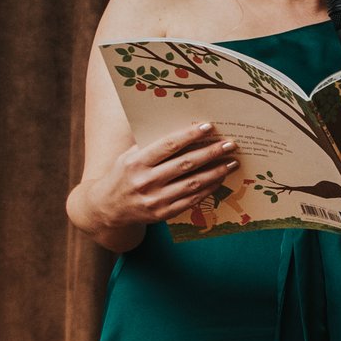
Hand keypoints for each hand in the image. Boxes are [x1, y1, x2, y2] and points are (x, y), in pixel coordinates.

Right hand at [96, 123, 237, 226]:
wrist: (107, 207)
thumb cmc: (123, 175)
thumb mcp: (128, 156)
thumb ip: (150, 145)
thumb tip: (181, 128)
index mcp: (136, 162)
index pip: (167, 145)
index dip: (189, 135)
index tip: (209, 127)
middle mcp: (145, 181)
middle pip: (185, 164)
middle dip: (211, 153)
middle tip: (230, 144)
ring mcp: (155, 199)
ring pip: (193, 183)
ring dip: (216, 172)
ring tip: (232, 163)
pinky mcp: (163, 213)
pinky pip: (192, 200)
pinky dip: (209, 189)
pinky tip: (220, 179)